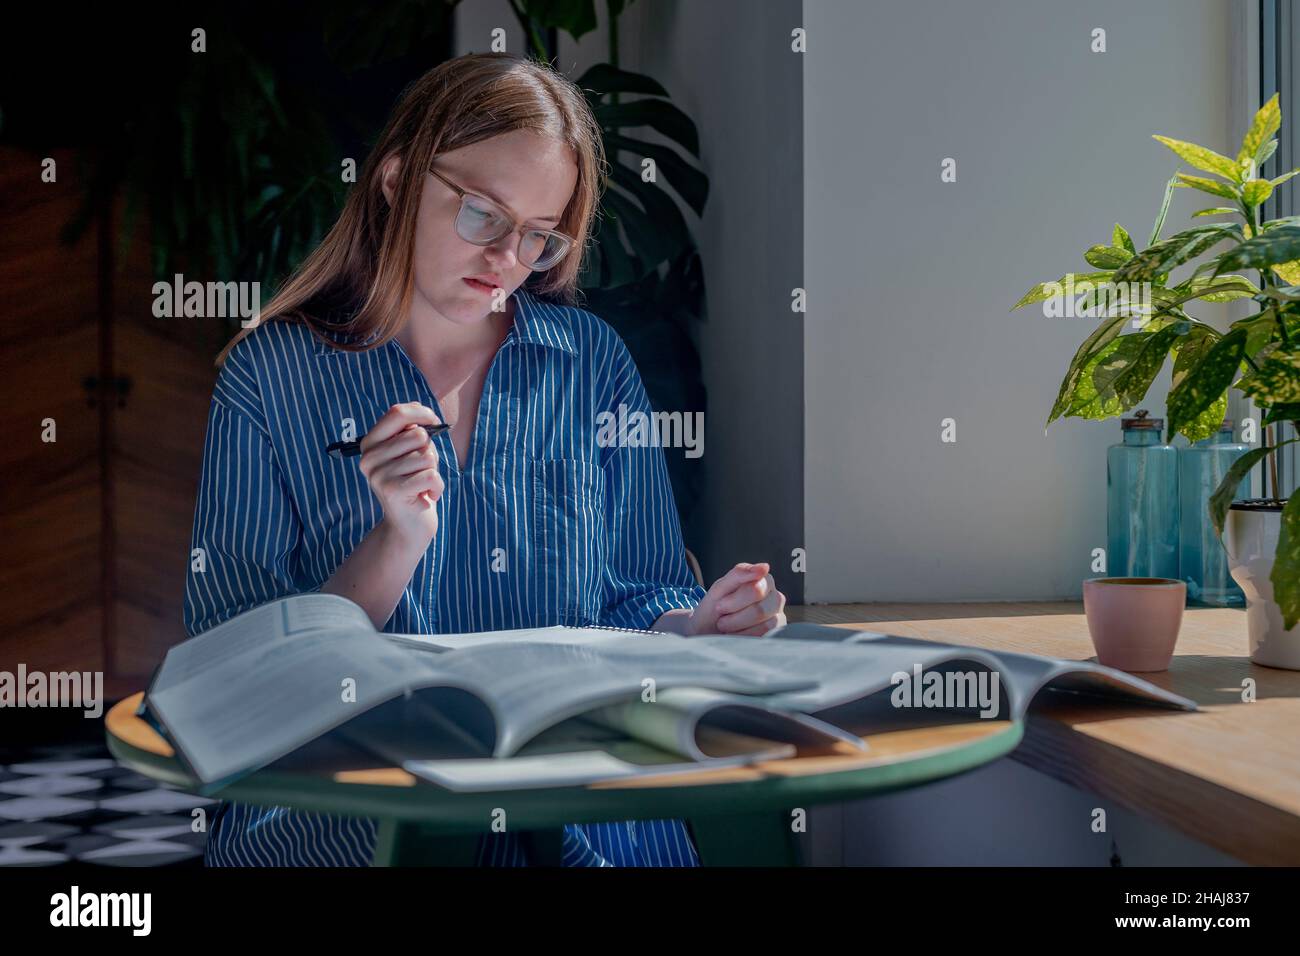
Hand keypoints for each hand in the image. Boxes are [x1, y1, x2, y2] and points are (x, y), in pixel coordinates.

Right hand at [359, 403, 444, 549]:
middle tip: (420, 472)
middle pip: (417, 435)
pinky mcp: (392, 491)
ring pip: (426, 456)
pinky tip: (427, 496)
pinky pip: (431, 475)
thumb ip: (413, 431)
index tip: (433, 420)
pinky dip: (437, 487)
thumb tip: (423, 412)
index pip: (397, 413)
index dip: (421, 412)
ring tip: (421, 485)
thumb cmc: (414, 483)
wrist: (408, 525)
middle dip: (429, 452)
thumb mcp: (411, 453)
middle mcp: (369, 458)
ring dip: (433, 471)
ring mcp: (378, 475)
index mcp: (370, 444)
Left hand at [688, 562, 786, 635]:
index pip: (756, 590)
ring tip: (728, 628)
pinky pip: (765, 639)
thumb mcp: (720, 589)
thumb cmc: (715, 608)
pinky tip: (736, 635)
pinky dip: (745, 638)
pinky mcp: (776, 635)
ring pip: (765, 626)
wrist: (708, 631)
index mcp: (763, 580)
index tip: (719, 605)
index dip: (734, 601)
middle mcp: (775, 598)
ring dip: (739, 629)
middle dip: (735, 618)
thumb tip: (765, 567)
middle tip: (721, 620)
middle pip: (760, 610)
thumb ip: (740, 574)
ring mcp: (778, 617)